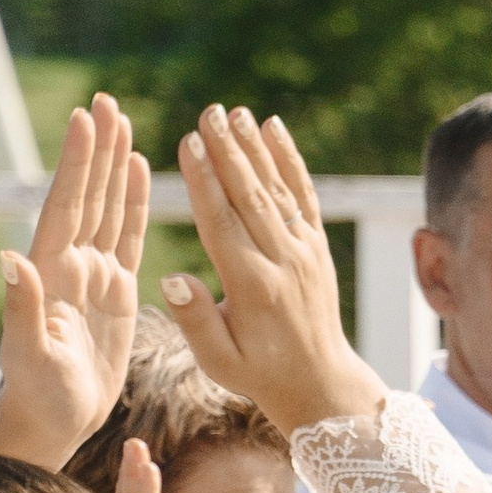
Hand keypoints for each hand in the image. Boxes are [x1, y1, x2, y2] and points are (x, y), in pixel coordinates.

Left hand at [0, 94, 148, 469]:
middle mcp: (69, 266)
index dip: (76, 163)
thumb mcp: (30, 355)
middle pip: (86, 195)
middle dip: (95, 149)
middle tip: (105, 102)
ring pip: (105, 208)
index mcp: (50, 274)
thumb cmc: (36, 396)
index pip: (66, 207)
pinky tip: (137, 173)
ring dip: (112, 166)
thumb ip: (23, 307)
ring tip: (121, 123)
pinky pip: (125, 237)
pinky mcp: (114, 292)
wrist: (50, 423)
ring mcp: (92, 276)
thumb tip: (11, 259)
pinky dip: (131, 203)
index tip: (84, 119)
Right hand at [162, 106, 383, 435]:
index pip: (223, 224)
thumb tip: (172, 278)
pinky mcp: (317, 245)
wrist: (319, 380)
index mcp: (253, 287)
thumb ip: (195, 320)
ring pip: (277, 189)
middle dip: (229, 152)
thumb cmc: (258, 372)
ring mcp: (305, 250)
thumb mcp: (218, 361)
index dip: (205, 181)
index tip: (189, 143)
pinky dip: (290, 160)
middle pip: (251, 196)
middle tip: (208, 112)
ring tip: (234, 112)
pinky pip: (303, 195)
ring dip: (255, 148)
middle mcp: (283, 262)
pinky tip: (273, 128)